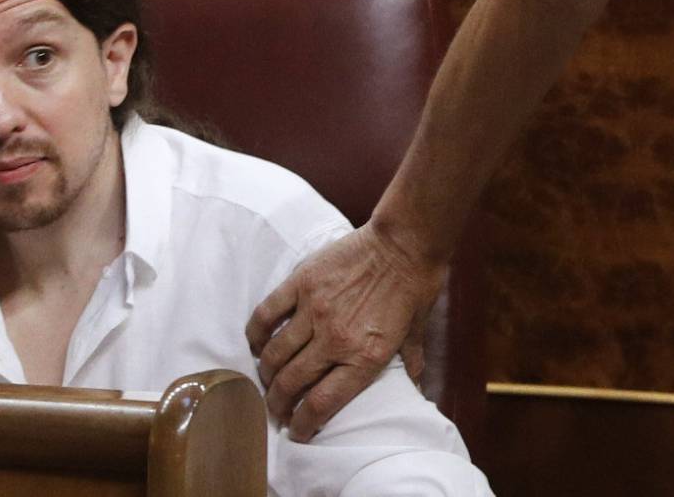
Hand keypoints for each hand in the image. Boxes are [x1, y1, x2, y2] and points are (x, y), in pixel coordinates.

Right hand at [245, 222, 446, 440]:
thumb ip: (409, 361)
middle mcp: (335, 339)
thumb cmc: (415, 286)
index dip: (303, 425)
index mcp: (365, 357)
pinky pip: (266, 314)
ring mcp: (314, 310)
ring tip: (268, 380)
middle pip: (291, 384)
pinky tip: (256, 344)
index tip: (297, 432)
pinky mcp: (302, 283)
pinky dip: (256, 333)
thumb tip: (413, 388)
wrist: (405, 241)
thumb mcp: (417, 331)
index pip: (321, 404)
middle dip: (278, 405)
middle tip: (276, 410)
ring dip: (266, 374)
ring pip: (275, 354)